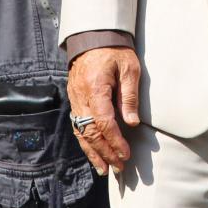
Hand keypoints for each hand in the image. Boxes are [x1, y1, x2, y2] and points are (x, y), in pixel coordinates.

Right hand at [67, 46, 140, 175]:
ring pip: (81, 132)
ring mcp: (75, 99)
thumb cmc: (114, 52)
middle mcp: (81, 97)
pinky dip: (85, 142)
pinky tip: (93, 152)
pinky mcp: (75, 100)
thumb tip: (132, 122)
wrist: (93, 38)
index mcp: (95, 88)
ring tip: (104, 169)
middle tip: (118, 167)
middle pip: (90, 132)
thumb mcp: (129, 69)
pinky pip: (78, 126)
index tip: (125, 154)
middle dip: (104, 152)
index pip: (103, 122)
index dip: (114, 141)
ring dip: (93, 152)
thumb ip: (129, 96)